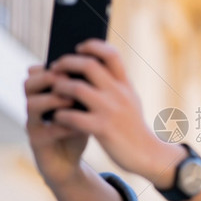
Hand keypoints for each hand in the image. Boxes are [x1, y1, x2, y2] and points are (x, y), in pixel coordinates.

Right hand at [24, 64, 87, 187]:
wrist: (71, 162)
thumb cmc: (79, 128)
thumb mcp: (85, 106)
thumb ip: (88, 90)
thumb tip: (101, 67)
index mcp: (44, 93)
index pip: (38, 70)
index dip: (52, 64)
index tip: (71, 62)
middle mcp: (35, 105)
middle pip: (29, 83)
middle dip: (48, 78)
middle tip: (68, 78)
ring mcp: (33, 124)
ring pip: (31, 105)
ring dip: (53, 100)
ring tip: (72, 101)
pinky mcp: (38, 143)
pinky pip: (45, 132)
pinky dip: (63, 127)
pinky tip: (78, 126)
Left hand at [48, 39, 167, 176]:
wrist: (147, 154)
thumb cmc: (133, 127)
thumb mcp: (130, 100)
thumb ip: (115, 84)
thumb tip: (90, 67)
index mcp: (125, 85)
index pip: (111, 54)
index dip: (92, 46)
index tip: (79, 48)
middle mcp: (118, 93)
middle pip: (89, 65)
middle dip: (67, 63)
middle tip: (55, 68)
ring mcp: (110, 110)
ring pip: (77, 88)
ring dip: (60, 87)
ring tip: (53, 92)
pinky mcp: (102, 129)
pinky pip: (74, 117)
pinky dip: (61, 115)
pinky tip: (57, 117)